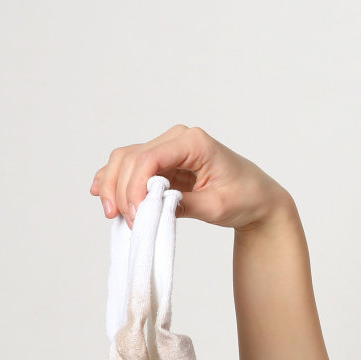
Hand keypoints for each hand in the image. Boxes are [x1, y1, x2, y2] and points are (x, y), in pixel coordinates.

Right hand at [89, 125, 288, 230]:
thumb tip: (149, 207)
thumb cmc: (245, 197)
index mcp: (195, 142)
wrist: (258, 198)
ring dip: (113, 185)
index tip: (134, 214)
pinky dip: (116, 180)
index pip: (149, 158)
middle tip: (125, 220)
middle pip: (131, 157)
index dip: (134, 186)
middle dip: (121, 189)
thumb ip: (182, 205)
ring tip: (113, 214)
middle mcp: (177, 139)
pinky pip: (131, 167)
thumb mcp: (217, 206)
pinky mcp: (163, 162)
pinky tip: (101, 194)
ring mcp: (168, 148)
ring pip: (126, 160)